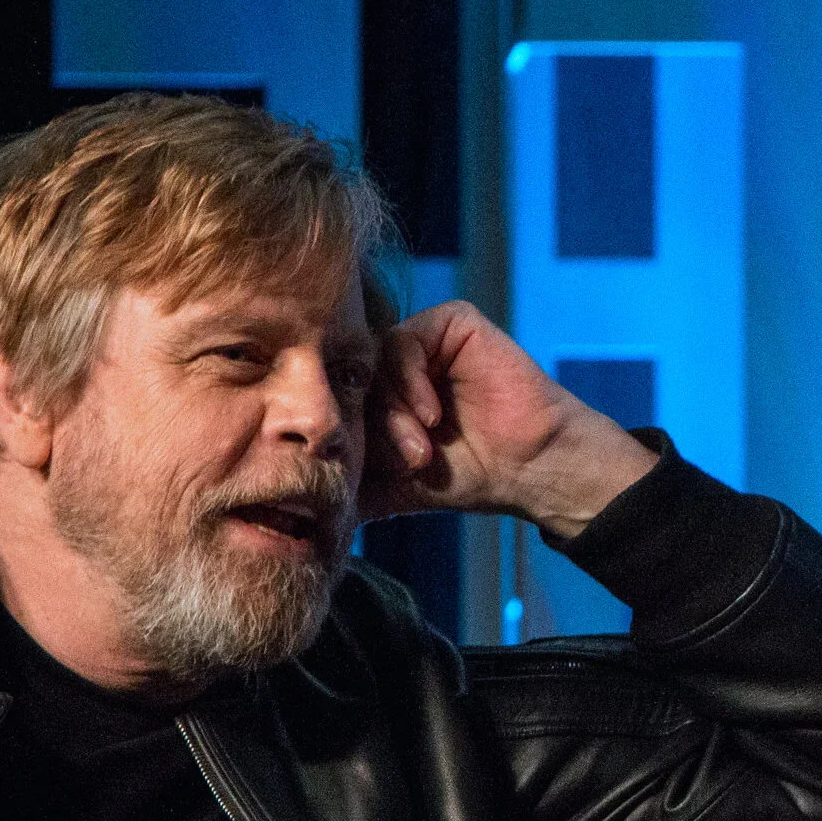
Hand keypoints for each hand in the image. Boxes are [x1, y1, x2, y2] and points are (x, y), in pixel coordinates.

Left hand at [360, 300, 657, 536]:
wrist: (529, 469)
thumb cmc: (468, 478)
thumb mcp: (391, 484)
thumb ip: (346, 481)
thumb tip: (292, 497)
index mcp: (381, 391)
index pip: (337, 397)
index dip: (343, 433)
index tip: (367, 470)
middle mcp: (398, 361)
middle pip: (353, 379)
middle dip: (373, 428)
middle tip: (406, 463)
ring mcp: (425, 339)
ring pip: (376, 363)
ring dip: (394, 413)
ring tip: (421, 450)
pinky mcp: (451, 323)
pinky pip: (405, 341)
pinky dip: (411, 382)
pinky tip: (433, 415)